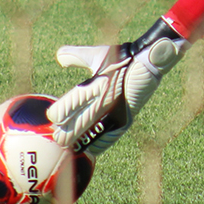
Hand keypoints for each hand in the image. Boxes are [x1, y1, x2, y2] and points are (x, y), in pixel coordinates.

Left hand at [47, 19, 189, 154]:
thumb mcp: (98, 54)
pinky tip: (88, 149)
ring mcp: (115, 113)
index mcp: (94, 85)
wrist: (150, 63)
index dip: (58, 114)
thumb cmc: (123, 57)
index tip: (53, 117)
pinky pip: (108, 138)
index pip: (68, 106)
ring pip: (90, 135)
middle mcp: (103, 102)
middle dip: (64, 133)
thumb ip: (76, 56)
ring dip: (78, 140)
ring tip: (69, 145)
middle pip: (76, 125)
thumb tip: (59, 56)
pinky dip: (96, 144)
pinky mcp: (125, 121)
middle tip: (57, 136)